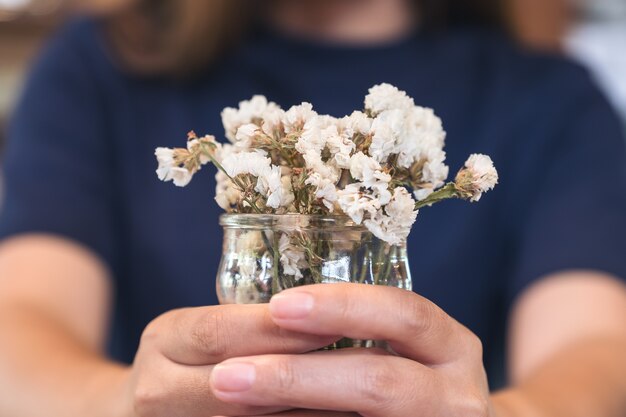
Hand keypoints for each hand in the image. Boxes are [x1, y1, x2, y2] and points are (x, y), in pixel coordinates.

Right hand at [126, 304, 337, 416]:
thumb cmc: (189, 358)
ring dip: (305, 412)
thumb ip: (248, 325)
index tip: (331, 324)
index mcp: (165, 339)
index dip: (274, 331)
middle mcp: (157, 388)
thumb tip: (329, 312)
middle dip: (297, 376)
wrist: (140, 409)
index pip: (218, 332)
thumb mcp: (202, 330)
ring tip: (357, 400)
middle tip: (357, 368)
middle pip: (231, 385)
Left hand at [209, 284, 494, 416]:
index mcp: (450, 346)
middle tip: (229, 374)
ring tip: (235, 396)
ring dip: (293, 405)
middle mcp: (459, 393)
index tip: (278, 307)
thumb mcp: (404, 349)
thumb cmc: (414, 381)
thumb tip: (270, 313)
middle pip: (380, 379)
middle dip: (298, 375)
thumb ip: (359, 333)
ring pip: (371, 409)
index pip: (403, 313)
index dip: (342, 307)